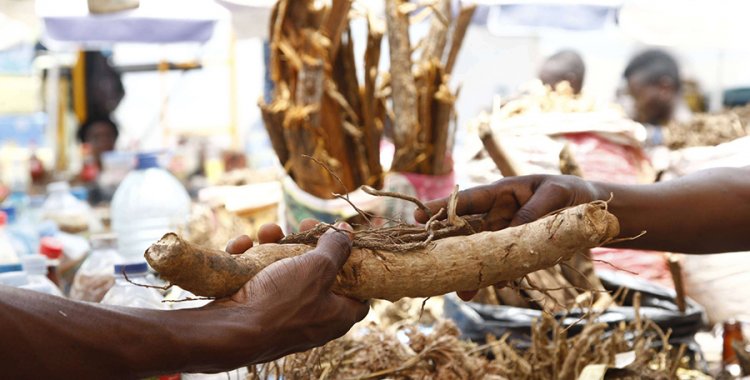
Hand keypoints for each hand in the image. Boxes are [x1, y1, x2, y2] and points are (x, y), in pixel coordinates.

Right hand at [212, 221, 368, 364]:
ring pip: (283, 271)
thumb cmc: (282, 302)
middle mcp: (312, 318)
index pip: (359, 295)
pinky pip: (256, 280)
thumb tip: (348, 232)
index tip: (345, 245)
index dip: (355, 267)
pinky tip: (241, 247)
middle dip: (307, 245)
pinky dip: (250, 260)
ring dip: (274, 246)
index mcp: (337, 315)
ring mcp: (281, 315)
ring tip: (267, 231)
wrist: (229, 332)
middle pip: (317, 275)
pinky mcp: (254, 310)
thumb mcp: (318, 268)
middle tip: (302, 226)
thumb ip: (336, 248)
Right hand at [414, 174, 599, 300]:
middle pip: (469, 231)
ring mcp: (506, 234)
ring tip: (464, 291)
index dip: (444, 208)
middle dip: (452, 248)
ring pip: (481, 252)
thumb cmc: (572, 194)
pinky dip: (494, 276)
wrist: (595, 214)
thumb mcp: (555, 195)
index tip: (420, 217)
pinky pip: (501, 264)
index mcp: (503, 192)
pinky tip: (487, 288)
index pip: (469, 200)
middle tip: (433, 263)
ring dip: (472, 270)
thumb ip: (532, 212)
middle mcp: (499, 213)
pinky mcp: (517, 251)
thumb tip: (510, 233)